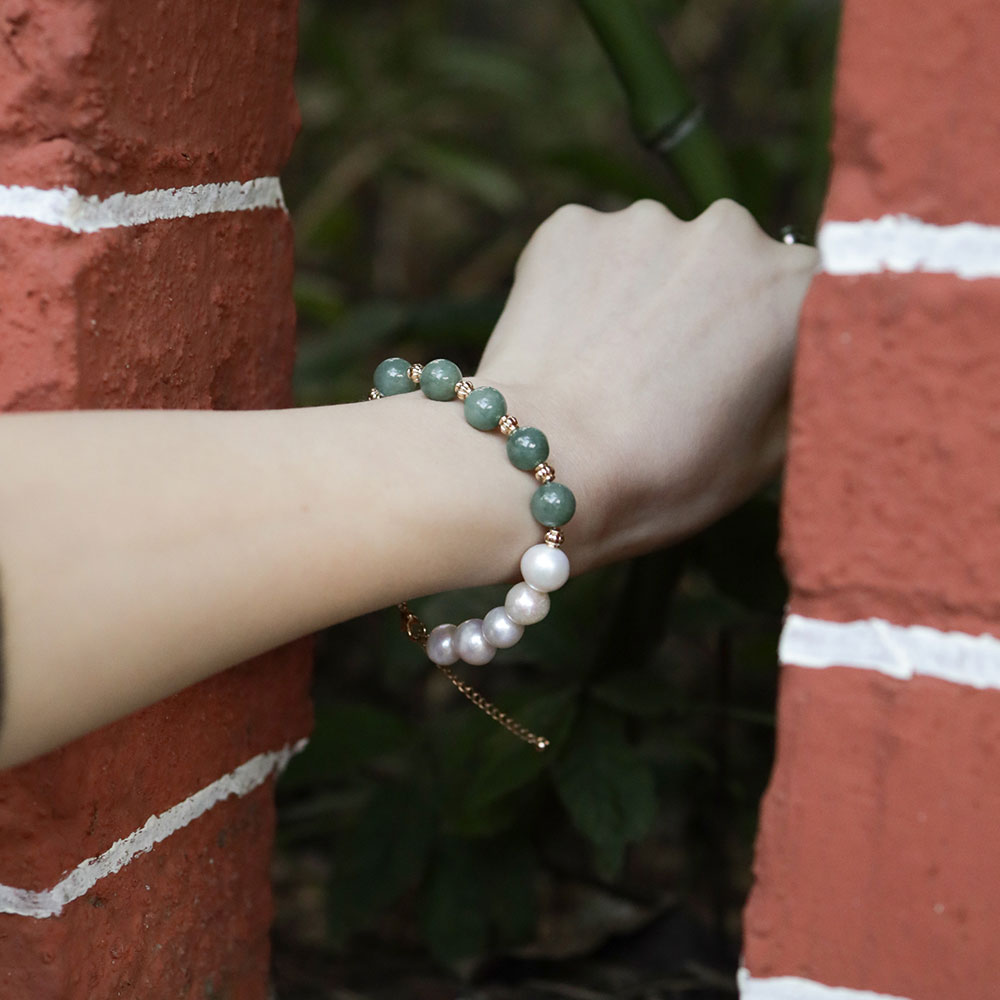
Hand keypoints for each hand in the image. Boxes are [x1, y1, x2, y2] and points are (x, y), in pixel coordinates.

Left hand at [476, 199, 818, 571]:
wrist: (536, 467)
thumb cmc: (657, 477)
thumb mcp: (764, 458)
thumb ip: (800, 390)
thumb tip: (801, 361)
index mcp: (795, 289)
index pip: (810, 296)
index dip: (776, 338)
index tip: (744, 374)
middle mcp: (729, 233)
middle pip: (731, 263)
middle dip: (710, 307)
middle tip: (669, 374)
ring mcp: (644, 222)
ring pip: (657, 254)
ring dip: (644, 293)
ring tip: (610, 365)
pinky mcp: (570, 227)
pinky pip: (591, 252)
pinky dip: (584, 287)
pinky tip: (569, 344)